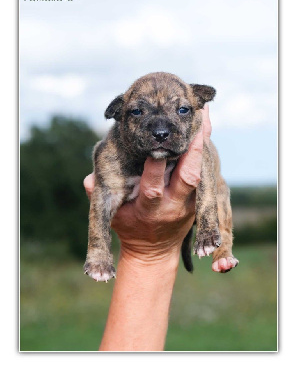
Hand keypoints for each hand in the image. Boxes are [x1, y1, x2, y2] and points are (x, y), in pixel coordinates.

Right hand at [84, 105, 211, 264]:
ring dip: (202, 146)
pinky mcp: (197, 202)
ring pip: (200, 174)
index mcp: (149, 209)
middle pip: (187, 178)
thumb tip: (90, 180)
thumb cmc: (130, 228)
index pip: (153, 188)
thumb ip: (100, 198)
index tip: (157, 144)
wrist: (155, 252)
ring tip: (204, 116)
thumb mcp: (113, 216)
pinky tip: (205, 130)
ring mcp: (188, 204)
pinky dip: (204, 152)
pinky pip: (204, 174)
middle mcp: (173, 206)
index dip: (155, 167)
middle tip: (195, 121)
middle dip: (192, 151)